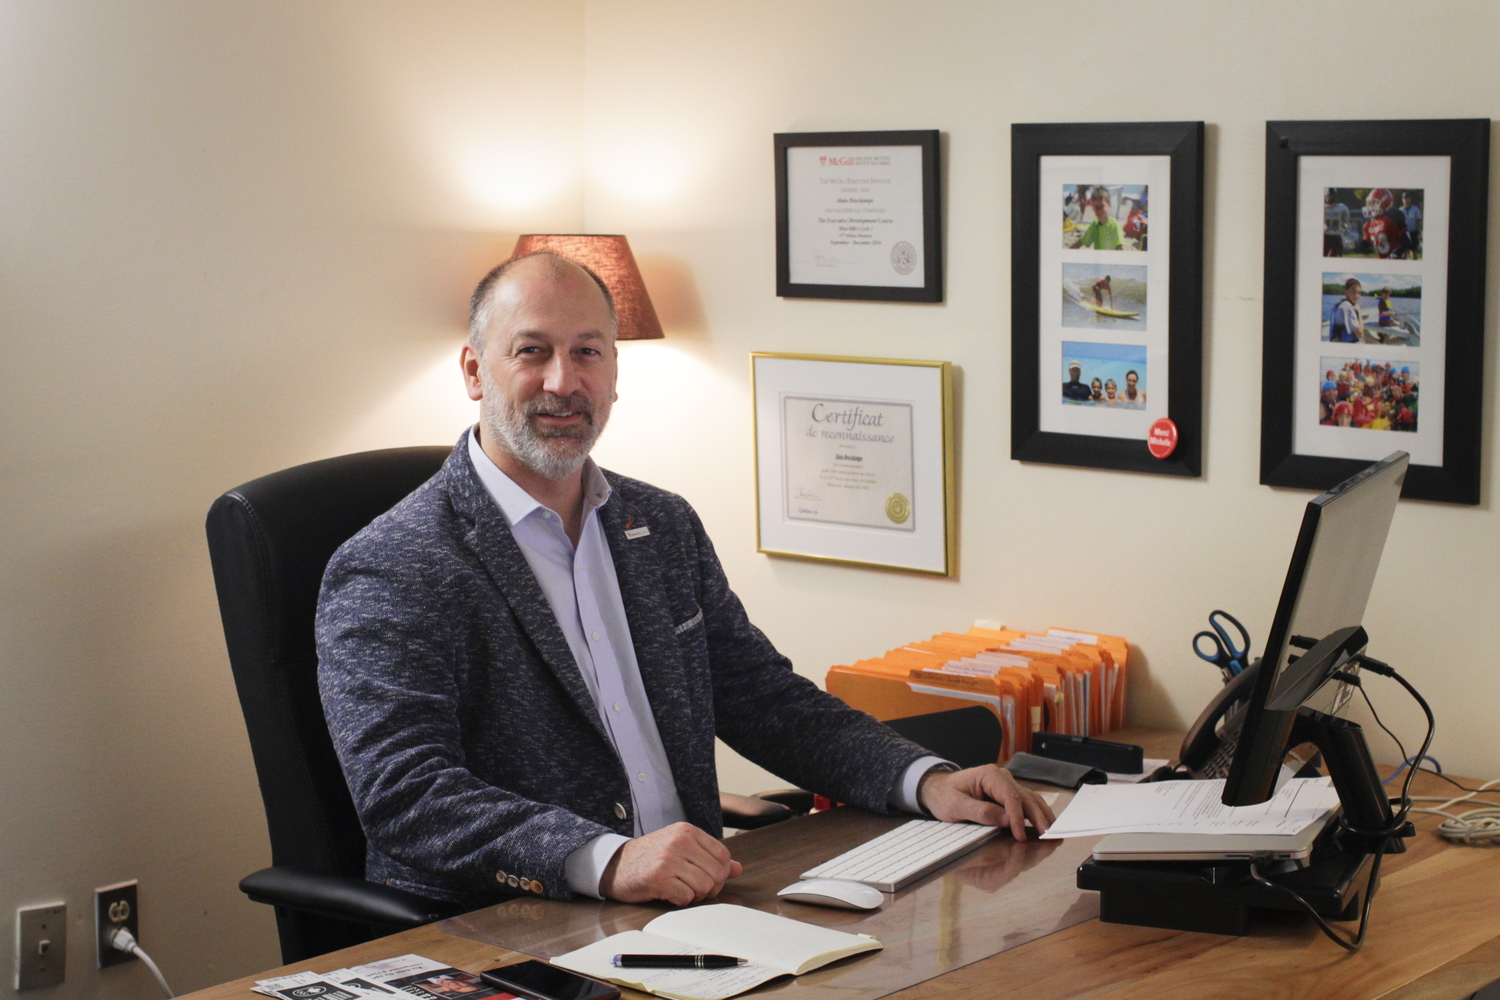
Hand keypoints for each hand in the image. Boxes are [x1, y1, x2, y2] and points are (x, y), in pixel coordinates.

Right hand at [598, 822, 742, 905]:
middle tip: (692, 888)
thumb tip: (737, 869)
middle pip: (717, 874)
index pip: (723, 855)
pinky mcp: (658, 878)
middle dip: (709, 888)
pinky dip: (680, 901)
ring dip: (694, 896)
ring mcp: (669, 859)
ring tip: (679, 889)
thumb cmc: (649, 858)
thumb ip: (709, 857)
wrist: (614, 865)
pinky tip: (668, 894)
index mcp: (687, 831)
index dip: (720, 873)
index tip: (707, 878)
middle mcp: (679, 842)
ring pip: (704, 887)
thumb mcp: (680, 849)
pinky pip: (686, 898)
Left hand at [917, 765, 1054, 839]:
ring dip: (1042, 815)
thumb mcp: (954, 806)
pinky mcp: (1007, 793)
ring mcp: (1006, 783)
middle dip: (1037, 817)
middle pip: (1025, 797)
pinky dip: (1036, 813)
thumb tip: (1006, 820)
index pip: (1010, 797)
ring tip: (1052, 832)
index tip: (1020, 836)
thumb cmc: (943, 796)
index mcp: (988, 776)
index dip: (1017, 818)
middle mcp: (1001, 776)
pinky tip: (1044, 824)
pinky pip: (1025, 802)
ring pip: (1030, 798)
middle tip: (1048, 836)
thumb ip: (979, 812)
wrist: (938, 788)